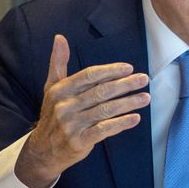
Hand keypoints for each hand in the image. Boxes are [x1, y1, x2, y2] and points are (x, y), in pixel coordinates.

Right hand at [14, 34, 150, 187]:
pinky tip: (135, 118)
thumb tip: (59, 37)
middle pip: (101, 92)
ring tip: (146, 97)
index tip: (129, 68)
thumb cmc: (53, 113)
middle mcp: (65, 106)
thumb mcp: (52, 87)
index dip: (110, 71)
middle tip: (144, 79)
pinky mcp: (79, 141)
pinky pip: (103, 130)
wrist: (43, 150)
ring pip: (105, 110)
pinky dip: (121, 124)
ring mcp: (71, 125)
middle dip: (125, 85)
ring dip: (128, 103)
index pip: (89, 76)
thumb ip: (58, 62)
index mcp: (60, 90)